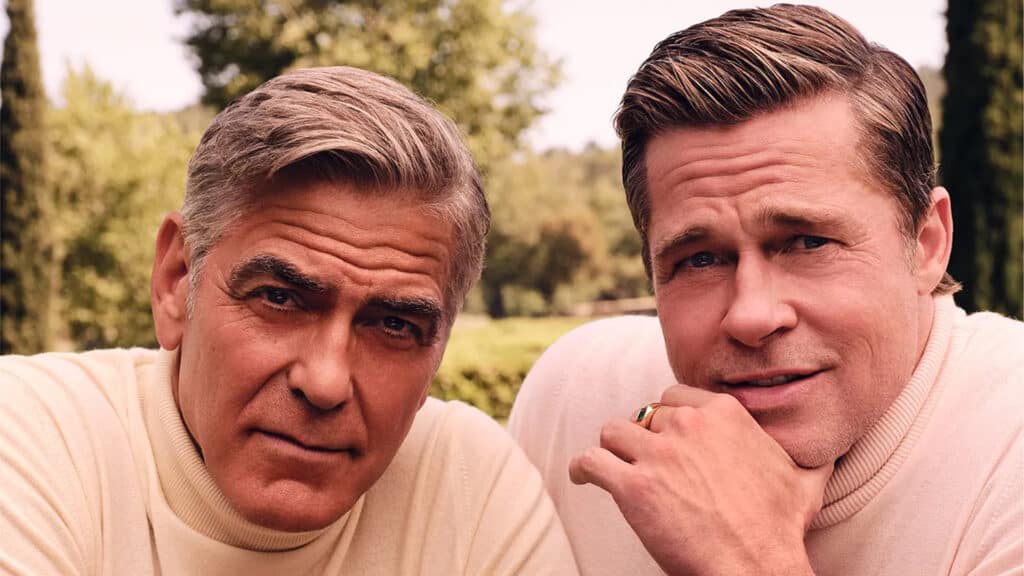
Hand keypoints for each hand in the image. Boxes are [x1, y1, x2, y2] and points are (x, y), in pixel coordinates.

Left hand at [569, 384, 832, 575]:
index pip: (674, 397)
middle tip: (645, 464)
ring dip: (612, 450)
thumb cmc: (780, 529)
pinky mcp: (633, 487)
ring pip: (613, 432)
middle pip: (644, 415)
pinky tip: (584, 477)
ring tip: (611, 467)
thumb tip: (833, 449)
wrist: (756, 567)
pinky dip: (583, 469)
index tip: (665, 438)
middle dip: (643, 438)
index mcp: (723, 413)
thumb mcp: (807, 481)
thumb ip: (813, 456)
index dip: (667, 418)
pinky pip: (591, 462)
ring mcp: (658, 454)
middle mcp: (688, 425)